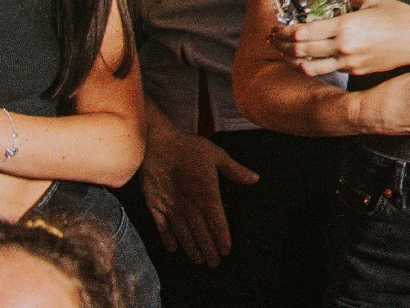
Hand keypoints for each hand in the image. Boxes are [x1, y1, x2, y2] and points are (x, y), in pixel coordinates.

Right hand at [138, 112, 257, 267]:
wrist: (156, 145)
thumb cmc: (189, 148)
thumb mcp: (217, 155)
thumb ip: (235, 170)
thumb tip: (254, 179)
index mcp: (206, 193)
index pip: (217, 221)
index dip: (222, 237)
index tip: (227, 250)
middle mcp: (189, 204)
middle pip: (201, 232)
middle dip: (209, 248)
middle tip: (214, 263)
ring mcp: (171, 206)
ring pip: (183, 233)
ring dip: (191, 248)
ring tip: (198, 260)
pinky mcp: (155, 205)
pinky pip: (162, 227)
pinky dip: (168, 238)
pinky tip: (173, 249)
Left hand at [271, 0, 409, 78]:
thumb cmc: (400, 16)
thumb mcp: (372, 0)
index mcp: (346, 25)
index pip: (302, 33)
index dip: (284, 32)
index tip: (277, 27)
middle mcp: (343, 46)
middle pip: (299, 51)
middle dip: (281, 45)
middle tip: (274, 39)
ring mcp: (349, 62)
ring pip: (308, 67)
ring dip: (291, 60)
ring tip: (285, 52)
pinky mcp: (355, 71)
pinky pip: (325, 70)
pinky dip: (310, 66)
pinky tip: (307, 59)